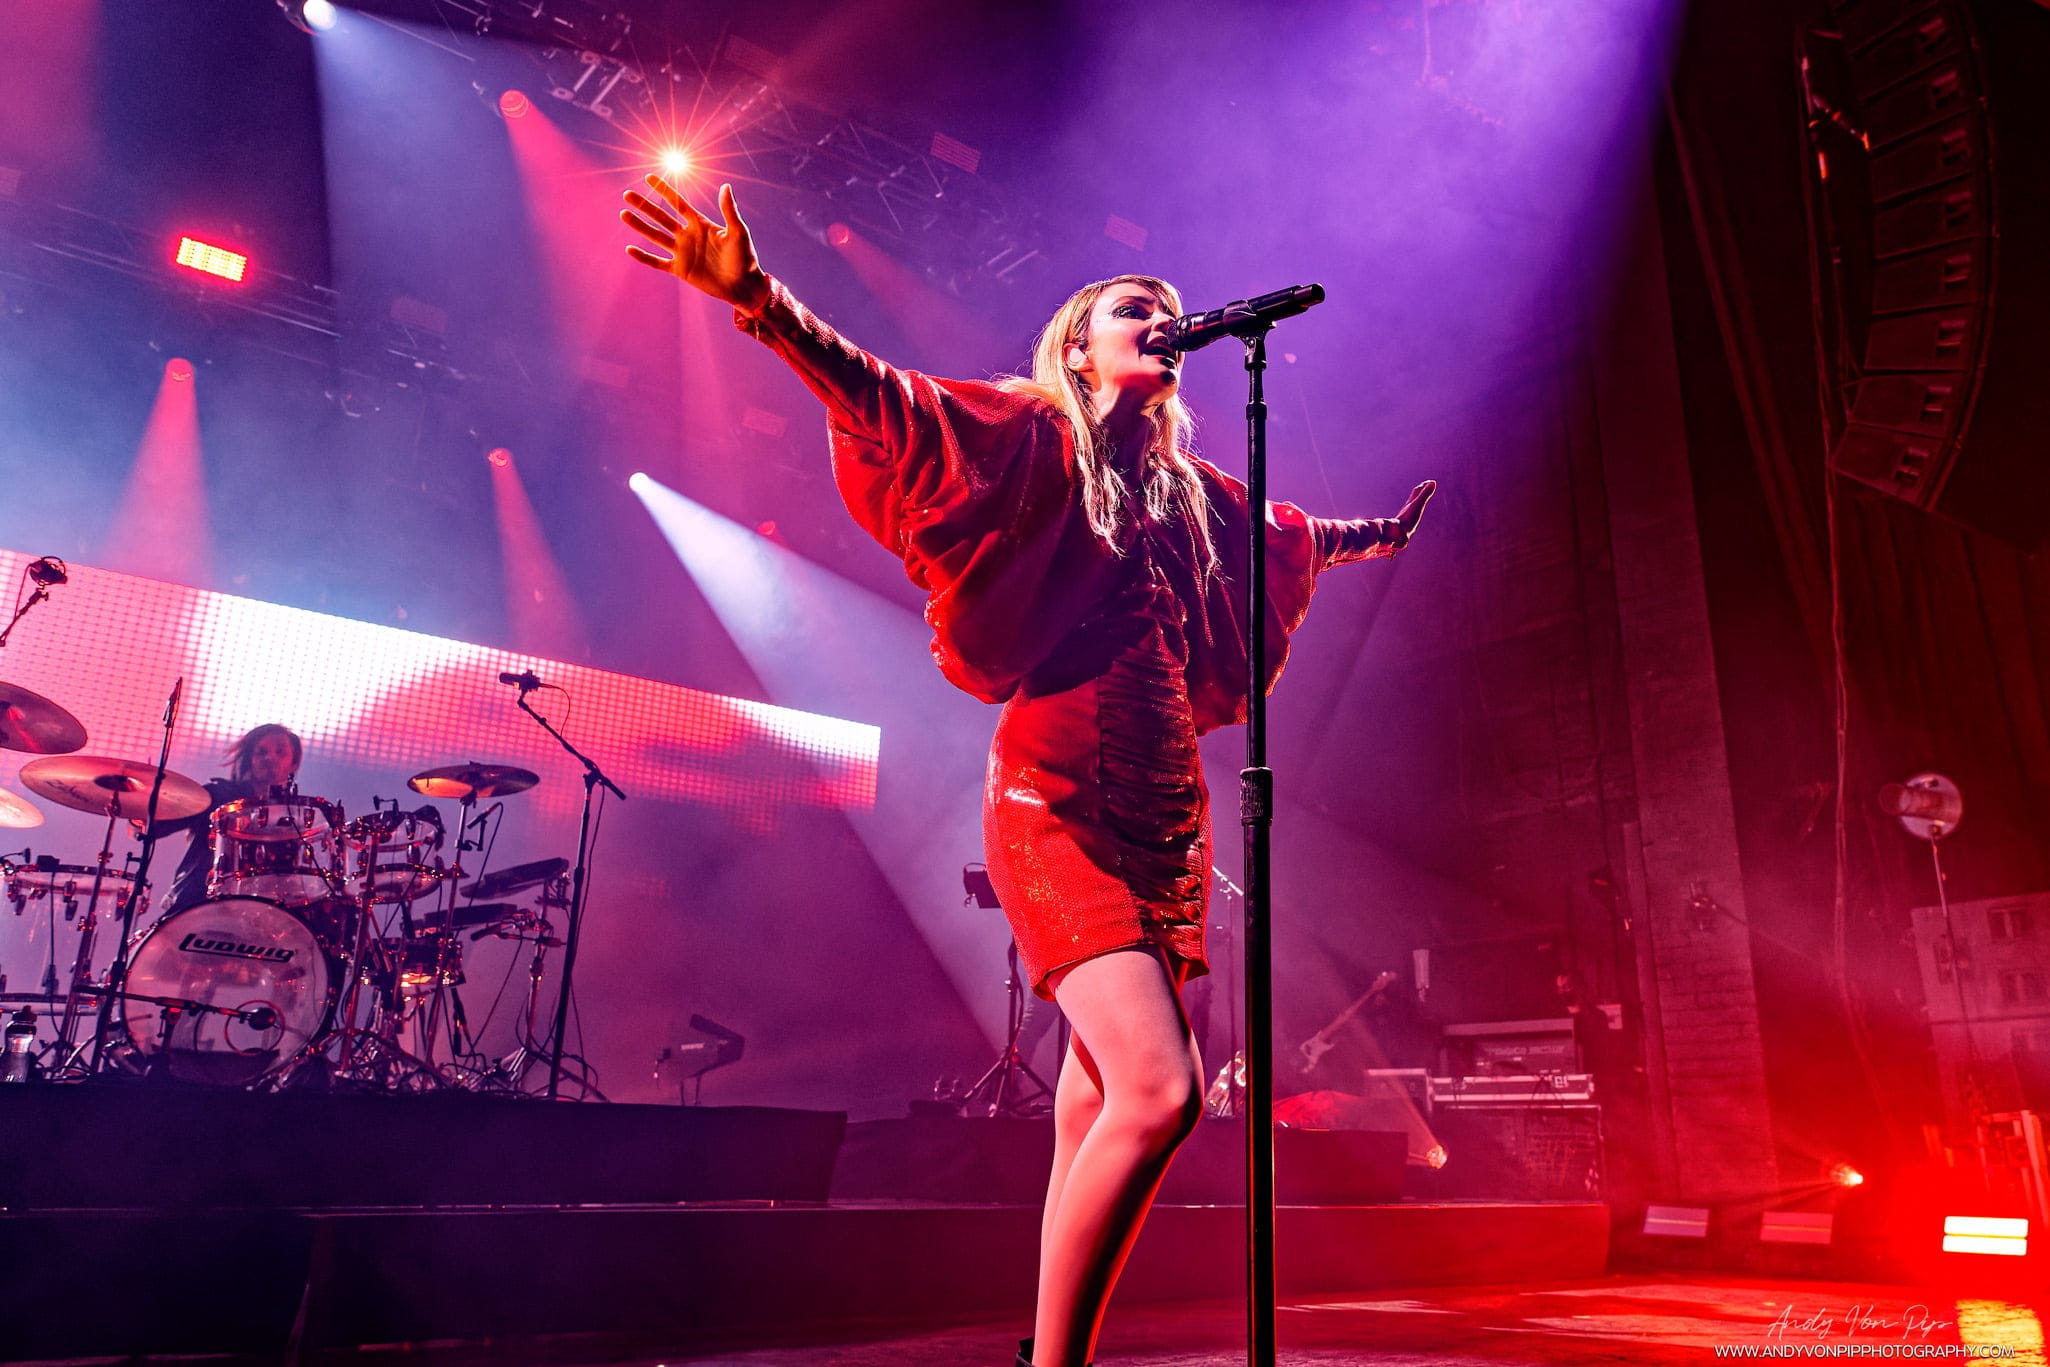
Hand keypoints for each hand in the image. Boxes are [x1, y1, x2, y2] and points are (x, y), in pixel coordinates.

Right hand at [621, 177, 769, 311]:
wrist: (743, 286)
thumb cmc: (745, 258)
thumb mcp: (738, 232)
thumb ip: (729, 210)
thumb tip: (726, 186)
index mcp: (700, 224)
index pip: (678, 203)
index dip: (663, 190)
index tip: (649, 177)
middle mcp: (688, 235)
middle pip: (661, 217)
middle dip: (644, 206)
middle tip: (627, 194)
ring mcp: (682, 252)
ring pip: (656, 236)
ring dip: (640, 226)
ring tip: (623, 214)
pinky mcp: (680, 270)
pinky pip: (658, 262)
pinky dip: (644, 257)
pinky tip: (629, 249)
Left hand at [1393, 478, 1435, 542]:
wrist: (1395, 534)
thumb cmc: (1408, 519)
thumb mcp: (1418, 504)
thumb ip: (1425, 494)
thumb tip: (1433, 482)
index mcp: (1411, 503)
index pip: (1417, 492)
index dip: (1424, 486)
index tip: (1430, 482)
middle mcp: (1407, 508)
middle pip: (1413, 497)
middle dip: (1419, 492)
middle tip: (1423, 487)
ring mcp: (1405, 517)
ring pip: (1410, 507)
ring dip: (1414, 502)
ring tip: (1416, 501)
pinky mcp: (1404, 525)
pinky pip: (1409, 517)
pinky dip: (1412, 514)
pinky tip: (1411, 518)